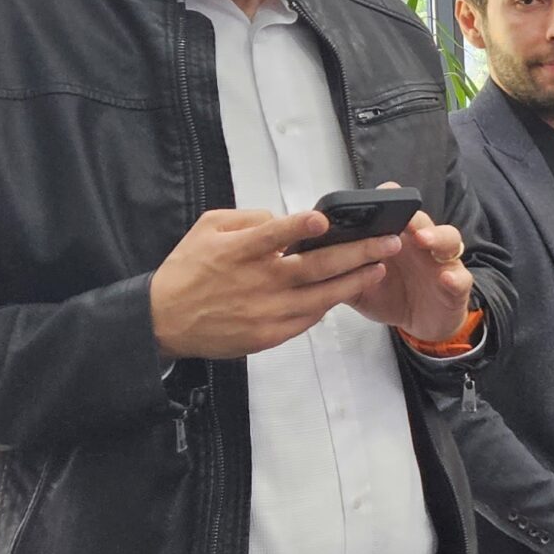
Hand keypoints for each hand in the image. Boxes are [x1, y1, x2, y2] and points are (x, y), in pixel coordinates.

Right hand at [151, 209, 402, 358]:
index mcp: (239, 252)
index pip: (273, 236)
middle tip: (388, 242)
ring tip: (378, 267)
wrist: (165, 320)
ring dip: (354, 281)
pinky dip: (328, 305)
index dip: (299, 227)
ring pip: (321, 297)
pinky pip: (307, 319)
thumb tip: (281, 218)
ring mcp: (265, 311)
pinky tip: (345, 291)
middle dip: (357, 253)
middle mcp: (257, 282)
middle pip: (315, 268)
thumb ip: (246, 219)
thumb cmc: (187, 270)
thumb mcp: (207, 228)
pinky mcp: (268, 335)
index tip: (324, 219)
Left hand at [347, 184, 474, 341]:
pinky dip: (453, 277)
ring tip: (422, 239)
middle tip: (399, 216)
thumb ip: (341, 272)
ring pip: (448, 239)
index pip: (395, 211)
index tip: (375, 196)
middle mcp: (422, 244)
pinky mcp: (456, 286)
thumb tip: (305, 262)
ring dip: (436, 236)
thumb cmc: (392, 296)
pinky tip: (445, 278)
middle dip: (410, 215)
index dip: (387, 201)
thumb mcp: (361, 287)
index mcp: (397, 239)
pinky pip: (459, 278)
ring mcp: (441, 262)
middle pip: (421, 219)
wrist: (422, 324)